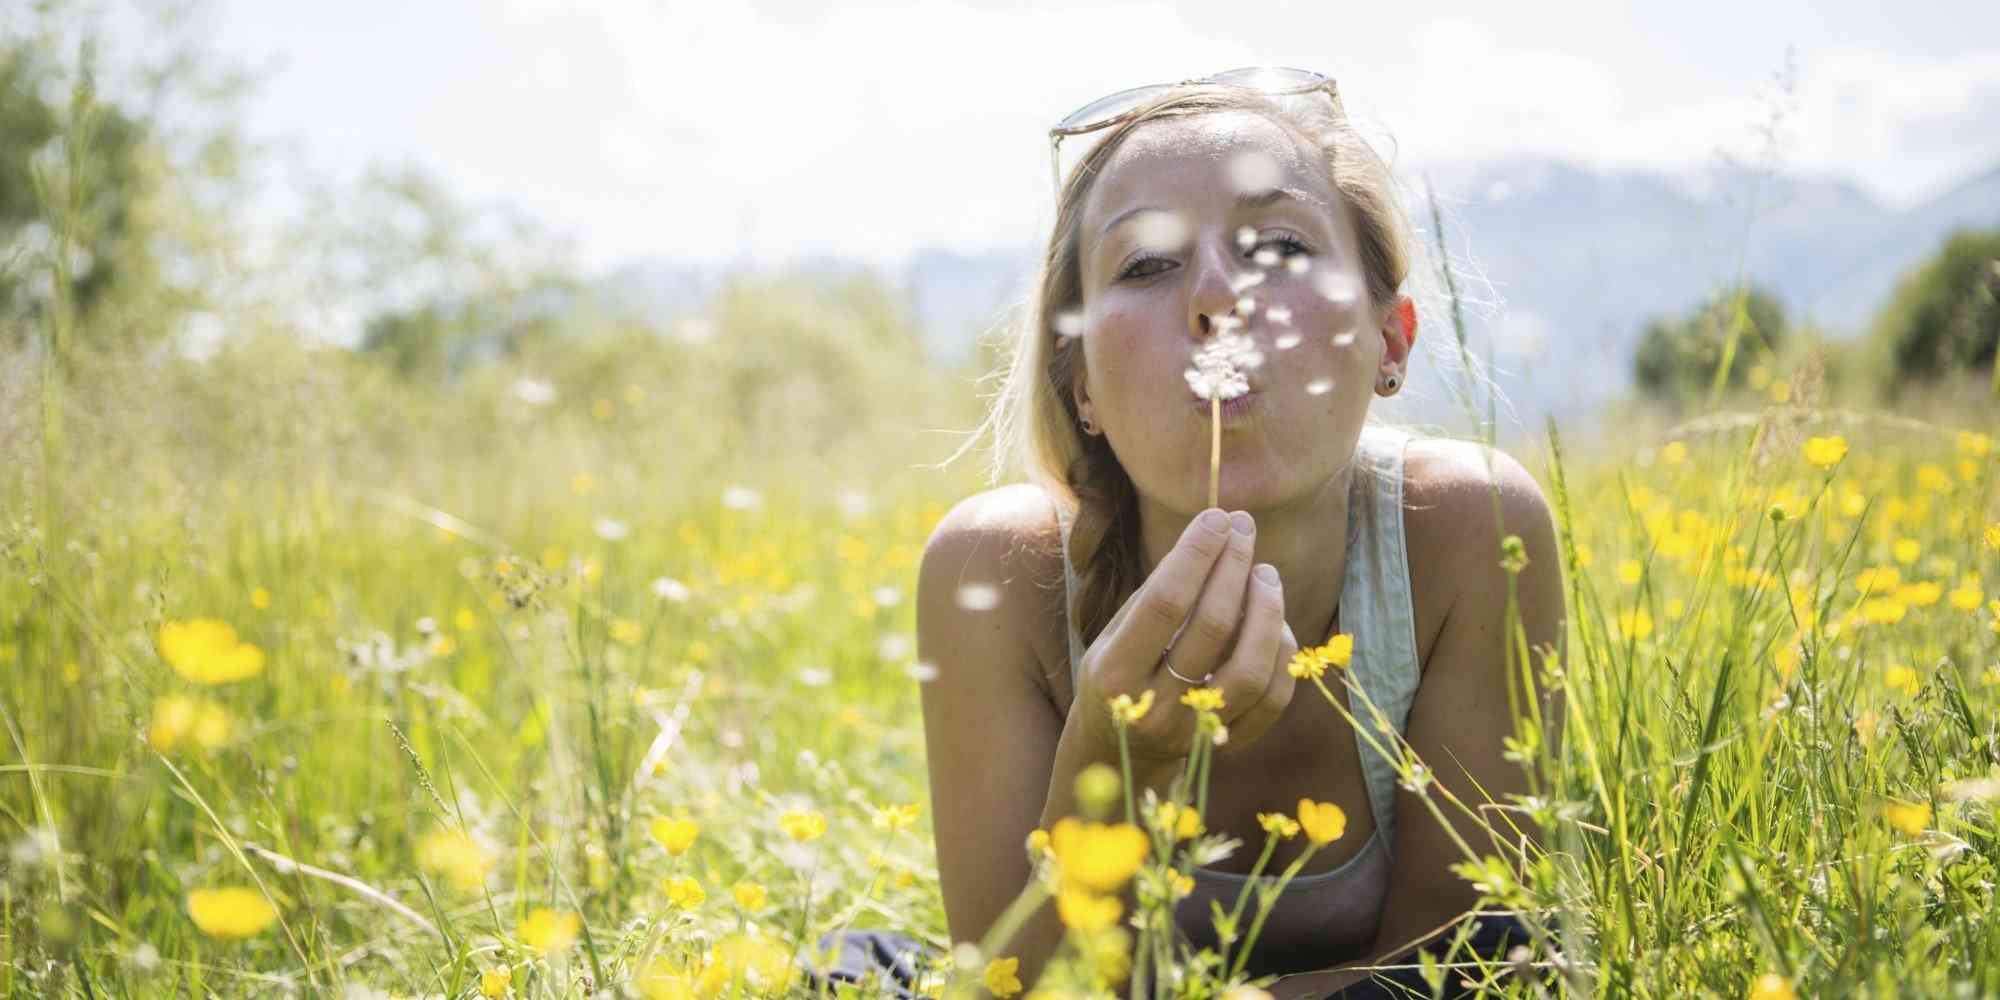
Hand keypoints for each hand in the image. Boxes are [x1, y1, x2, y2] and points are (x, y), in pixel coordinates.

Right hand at [1074, 508, 1299, 763]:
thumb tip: (1212, 535)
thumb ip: (1158, 592)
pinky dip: (1280, 654)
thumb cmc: (1119, 671)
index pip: (1165, 603)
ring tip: (1266, 573)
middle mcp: (1153, 707)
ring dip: (1266, 610)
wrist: (1118, 749)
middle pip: (1211, 628)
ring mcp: (1194, 731)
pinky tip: (1275, 621)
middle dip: (1232, 567)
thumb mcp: (1115, 632)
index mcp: (1115, 673)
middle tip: (1243, 528)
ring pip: (1249, 668)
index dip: (1196, 555)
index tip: (1216, 517)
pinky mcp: (1228, 745)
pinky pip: (1272, 699)